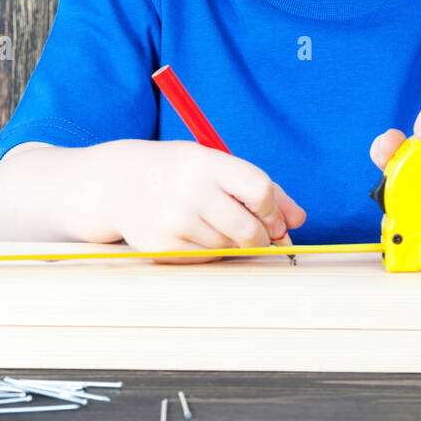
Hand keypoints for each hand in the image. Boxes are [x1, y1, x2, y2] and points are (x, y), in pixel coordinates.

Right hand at [105, 140, 306, 262]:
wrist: (120, 183)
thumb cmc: (180, 172)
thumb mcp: (216, 165)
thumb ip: (260, 188)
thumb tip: (299, 220)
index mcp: (207, 162)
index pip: (259, 189)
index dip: (274, 209)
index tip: (274, 218)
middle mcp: (189, 189)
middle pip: (247, 227)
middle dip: (262, 237)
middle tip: (262, 236)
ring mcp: (173, 219)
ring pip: (228, 246)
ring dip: (236, 243)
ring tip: (220, 226)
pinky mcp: (161, 246)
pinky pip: (206, 258)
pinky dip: (213, 251)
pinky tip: (200, 235)